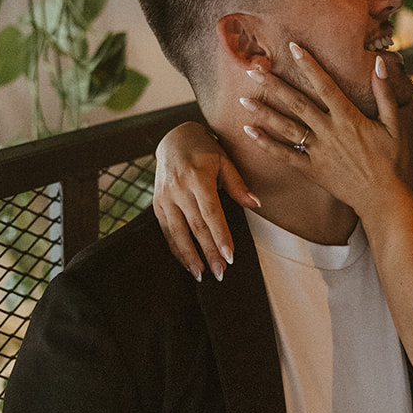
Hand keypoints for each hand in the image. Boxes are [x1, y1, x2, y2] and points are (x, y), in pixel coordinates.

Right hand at [153, 123, 257, 281]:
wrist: (173, 139)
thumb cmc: (205, 150)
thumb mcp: (224, 160)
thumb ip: (238, 184)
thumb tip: (256, 204)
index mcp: (197, 177)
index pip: (211, 213)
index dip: (220, 236)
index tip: (230, 256)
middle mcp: (178, 188)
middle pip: (195, 226)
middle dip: (208, 252)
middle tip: (220, 272)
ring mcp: (165, 197)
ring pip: (177, 232)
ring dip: (190, 256)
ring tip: (202, 274)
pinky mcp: (157, 203)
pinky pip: (166, 230)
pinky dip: (176, 248)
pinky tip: (187, 262)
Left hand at [241, 43, 408, 218]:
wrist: (383, 199)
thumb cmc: (392, 161)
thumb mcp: (394, 125)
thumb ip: (385, 93)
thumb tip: (379, 64)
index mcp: (349, 118)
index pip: (325, 85)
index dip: (309, 65)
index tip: (293, 47)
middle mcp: (330, 132)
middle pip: (297, 103)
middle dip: (274, 85)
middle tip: (254, 70)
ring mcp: (318, 152)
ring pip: (286, 128)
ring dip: (264, 113)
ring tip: (243, 100)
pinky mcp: (311, 169)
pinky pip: (285, 155)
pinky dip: (266, 144)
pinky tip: (249, 132)